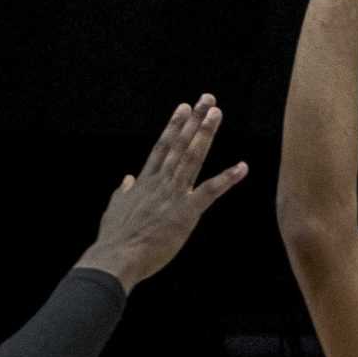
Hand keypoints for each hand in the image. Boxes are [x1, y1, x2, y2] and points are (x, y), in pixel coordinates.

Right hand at [79, 98, 247, 290]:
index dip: (174, 126)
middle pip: (180, 145)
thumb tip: (127, 179)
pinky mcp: (185, 213)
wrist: (117, 257)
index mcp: (144, 182)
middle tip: (207, 99)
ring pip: (192, 158)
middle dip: (194, 120)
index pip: (162, 147)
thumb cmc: (115, 239)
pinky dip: (226, 178)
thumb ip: (123, 192)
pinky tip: (242, 167)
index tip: (183, 108)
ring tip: (216, 114)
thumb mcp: (116, 209)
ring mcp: (173, 195)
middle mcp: (160, 182)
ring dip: (205, 135)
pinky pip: (210, 192)